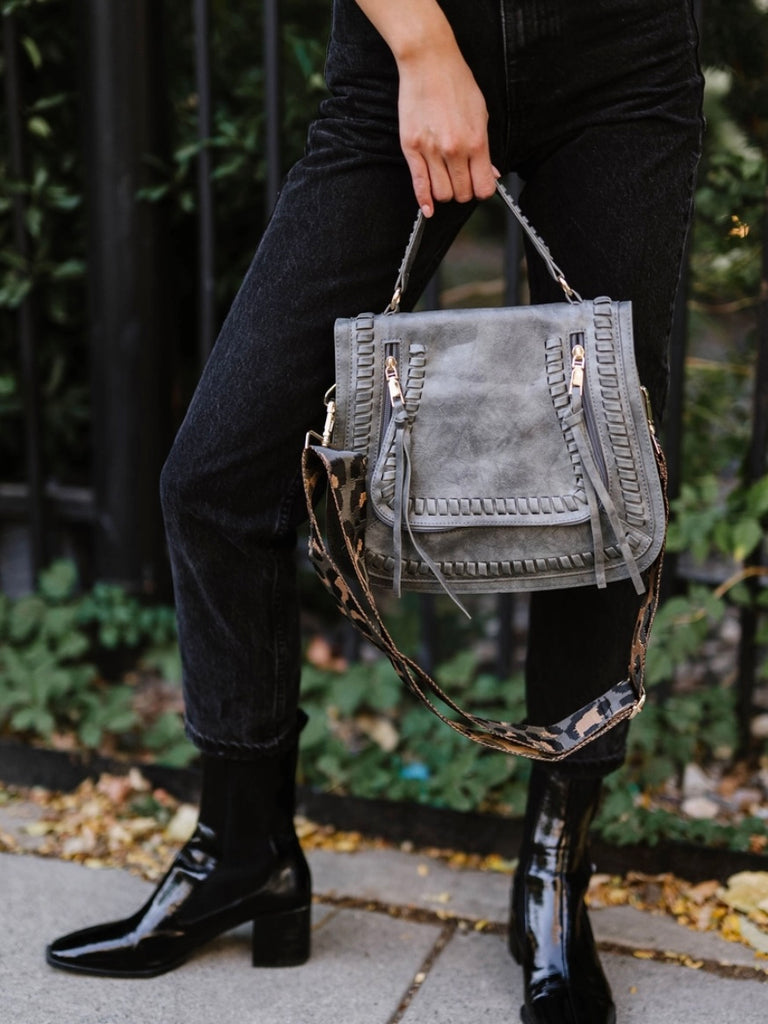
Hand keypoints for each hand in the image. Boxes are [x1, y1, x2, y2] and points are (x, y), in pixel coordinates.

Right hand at [397, 48, 498, 216]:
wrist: (429, 62)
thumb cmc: (457, 83)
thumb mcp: (481, 114)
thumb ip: (485, 148)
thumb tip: (490, 172)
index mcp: (476, 141)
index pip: (483, 187)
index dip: (481, 190)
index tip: (478, 185)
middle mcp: (454, 150)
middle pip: (461, 194)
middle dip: (463, 192)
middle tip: (461, 181)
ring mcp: (431, 150)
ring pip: (442, 193)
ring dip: (445, 193)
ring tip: (445, 181)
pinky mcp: (412, 147)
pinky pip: (419, 183)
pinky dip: (423, 201)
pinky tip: (427, 209)